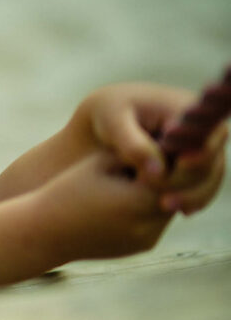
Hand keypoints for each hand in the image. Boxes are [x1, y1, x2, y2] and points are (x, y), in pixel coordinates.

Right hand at [36, 152, 173, 260]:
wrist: (41, 233)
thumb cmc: (66, 190)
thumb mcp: (102, 162)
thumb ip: (138, 152)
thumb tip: (167, 142)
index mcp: (139, 200)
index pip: (173, 170)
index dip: (168, 152)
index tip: (161, 138)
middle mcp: (148, 225)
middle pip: (176, 190)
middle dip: (169, 171)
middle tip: (161, 152)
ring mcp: (146, 239)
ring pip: (168, 205)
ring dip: (161, 189)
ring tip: (145, 170)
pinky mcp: (140, 247)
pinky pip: (155, 220)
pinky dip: (149, 206)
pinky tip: (133, 192)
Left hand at [79, 82, 227, 214]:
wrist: (108, 120)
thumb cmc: (108, 115)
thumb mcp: (114, 122)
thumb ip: (134, 145)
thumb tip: (159, 172)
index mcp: (186, 108)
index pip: (203, 136)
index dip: (197, 156)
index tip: (178, 170)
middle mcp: (203, 126)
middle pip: (211, 160)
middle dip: (192, 183)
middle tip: (165, 202)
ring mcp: (203, 146)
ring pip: (211, 176)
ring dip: (194, 195)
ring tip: (167, 207)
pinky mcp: (196, 163)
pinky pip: (204, 184)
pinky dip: (193, 198)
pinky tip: (181, 211)